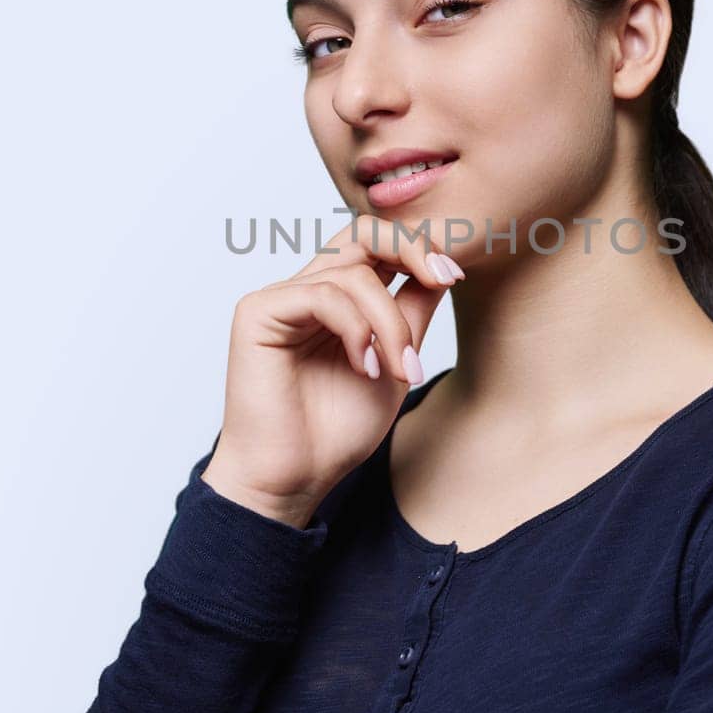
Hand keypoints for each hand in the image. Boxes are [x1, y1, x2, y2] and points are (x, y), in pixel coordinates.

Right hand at [201, 214, 464, 526]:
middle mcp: (307, 291)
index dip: (418, 250)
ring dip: (389, 322)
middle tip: (444, 277)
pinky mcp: (258, 312)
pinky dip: (355, 328)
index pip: (377, 246)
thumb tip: (442, 269)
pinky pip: (322, 294)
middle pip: (361, 233)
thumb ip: (411, 314)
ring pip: (353, 272)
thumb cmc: (335, 431)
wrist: (295, 479)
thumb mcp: (394, 363)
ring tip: (397, 370)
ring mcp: (281, 298)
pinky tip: (363, 367)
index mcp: (337, 301)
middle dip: (411, 249)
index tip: (453, 276)